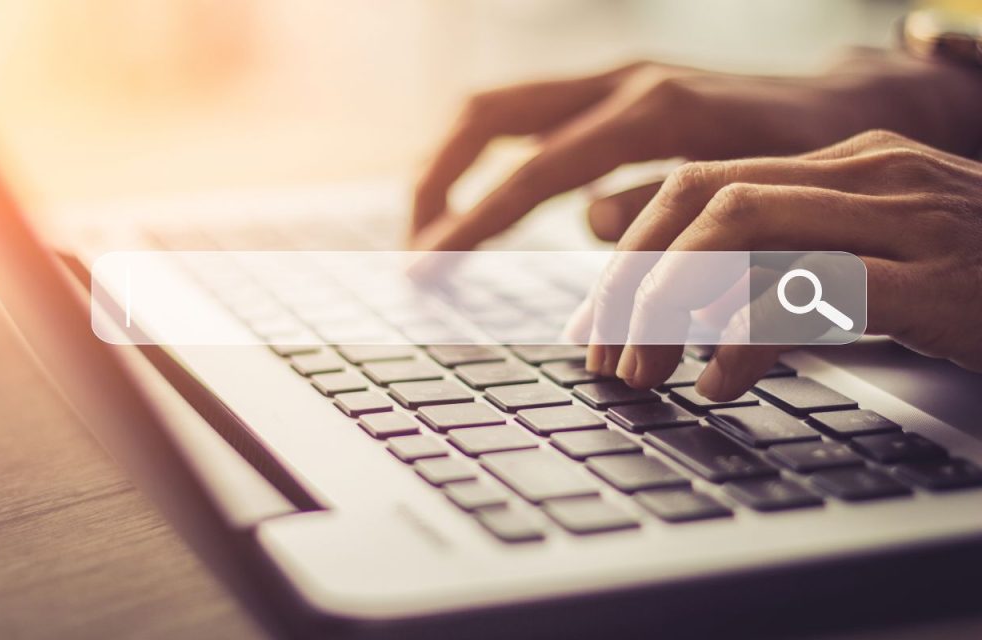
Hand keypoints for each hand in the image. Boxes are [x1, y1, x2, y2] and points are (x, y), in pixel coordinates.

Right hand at [410, 50, 981, 249]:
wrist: (852, 106)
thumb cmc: (813, 162)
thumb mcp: (754, 200)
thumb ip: (668, 213)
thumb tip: (591, 225)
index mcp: (654, 112)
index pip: (535, 170)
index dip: (474, 221)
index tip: (426, 265)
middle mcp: (622, 81)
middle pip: (491, 114)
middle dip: (437, 178)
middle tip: (412, 243)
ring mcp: (616, 79)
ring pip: (501, 107)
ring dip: (454, 165)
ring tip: (430, 227)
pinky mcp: (616, 91)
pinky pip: (531, 117)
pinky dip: (492, 160)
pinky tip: (484, 203)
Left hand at [576, 129, 981, 399]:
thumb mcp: (873, 262)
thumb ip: (788, 266)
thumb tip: (691, 307)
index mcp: (840, 164)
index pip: (696, 184)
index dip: (630, 252)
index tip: (597, 319)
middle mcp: (865, 174)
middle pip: (700, 201)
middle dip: (633, 281)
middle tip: (605, 354)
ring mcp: (905, 219)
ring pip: (742, 228)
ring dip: (671, 304)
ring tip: (645, 370)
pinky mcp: (938, 280)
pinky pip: (812, 291)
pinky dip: (746, 336)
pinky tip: (720, 383)